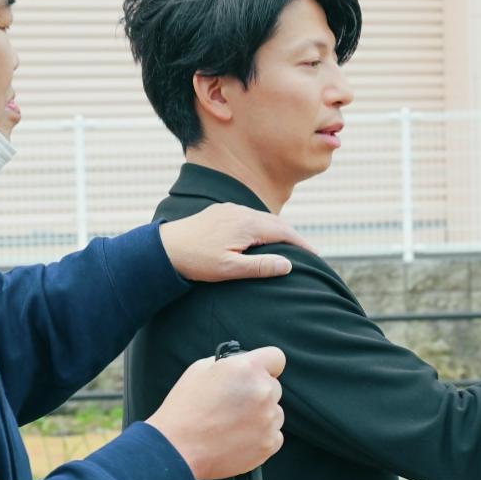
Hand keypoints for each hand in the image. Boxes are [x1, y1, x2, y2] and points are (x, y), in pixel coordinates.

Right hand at [145, 347, 285, 479]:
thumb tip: (242, 367)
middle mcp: (264, 392)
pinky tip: (237, 438)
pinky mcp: (269, 443)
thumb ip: (230, 364)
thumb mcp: (201, 369)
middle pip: (274, 387)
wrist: (177, 449)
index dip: (267, 365)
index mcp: (248, 369)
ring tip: (232, 424)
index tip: (259, 373)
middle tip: (234, 404)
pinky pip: (274, 435)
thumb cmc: (185, 408)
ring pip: (275, 412)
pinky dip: (260, 436)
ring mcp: (268, 419)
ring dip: (261, 415)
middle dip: (258, 392)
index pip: (277, 358)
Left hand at [158, 203, 315, 281]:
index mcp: (246, 224)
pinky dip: (261, 227)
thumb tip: (288, 264)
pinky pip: (249, 216)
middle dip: (293, 237)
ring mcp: (229, 210)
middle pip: (275, 222)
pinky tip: (261, 237)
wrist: (164, 248)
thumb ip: (260, 266)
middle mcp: (240, 212)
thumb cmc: (196, 262)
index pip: (284, 232)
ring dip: (277, 231)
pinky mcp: (220, 212)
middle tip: (308, 252)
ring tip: (289, 246)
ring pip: (261, 218)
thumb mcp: (229, 269)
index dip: (302, 244)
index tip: (316, 256)